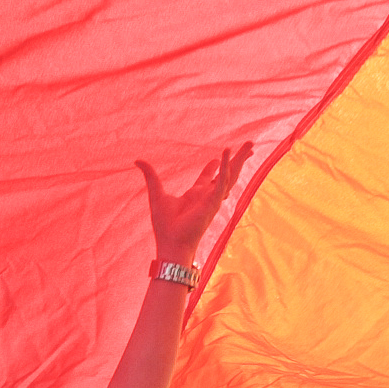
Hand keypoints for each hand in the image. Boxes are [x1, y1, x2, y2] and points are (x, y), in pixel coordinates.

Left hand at [135, 144, 251, 266]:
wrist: (171, 243)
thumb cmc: (165, 225)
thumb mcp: (156, 194)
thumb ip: (150, 176)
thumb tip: (137, 160)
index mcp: (195, 195)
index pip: (208, 178)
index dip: (214, 166)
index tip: (218, 157)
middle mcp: (207, 196)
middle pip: (226, 173)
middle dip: (237, 159)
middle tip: (248, 147)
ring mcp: (213, 199)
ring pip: (231, 174)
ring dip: (240, 159)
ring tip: (250, 145)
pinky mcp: (214, 201)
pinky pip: (222, 180)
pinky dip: (226, 166)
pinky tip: (228, 152)